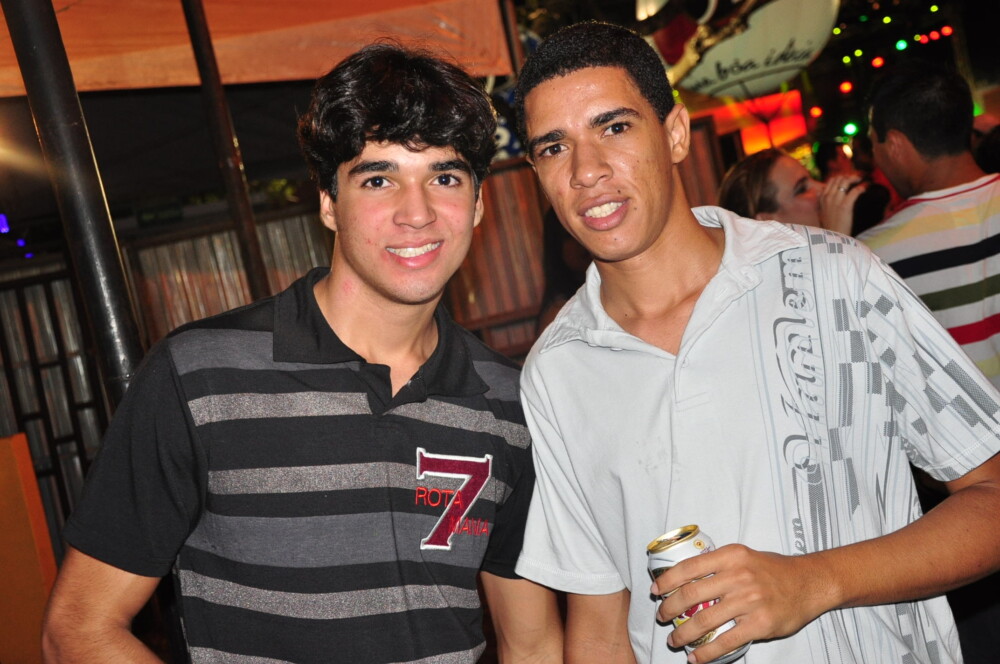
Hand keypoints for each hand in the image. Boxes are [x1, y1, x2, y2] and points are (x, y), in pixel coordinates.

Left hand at [649, 544, 836, 663]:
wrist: (810, 583)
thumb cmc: (773, 570)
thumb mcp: (744, 556)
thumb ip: (718, 564)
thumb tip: (684, 577)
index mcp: (731, 556)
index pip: (689, 567)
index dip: (667, 580)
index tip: (656, 590)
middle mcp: (738, 576)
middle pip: (691, 595)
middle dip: (670, 609)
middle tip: (662, 617)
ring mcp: (750, 601)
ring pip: (704, 621)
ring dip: (683, 634)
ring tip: (675, 640)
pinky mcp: (760, 624)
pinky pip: (725, 641)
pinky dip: (706, 653)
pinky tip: (696, 657)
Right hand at [819, 174, 865, 234]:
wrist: (833, 237)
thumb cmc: (830, 226)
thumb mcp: (821, 211)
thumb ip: (821, 200)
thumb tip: (819, 191)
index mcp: (823, 198)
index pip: (832, 181)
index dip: (842, 177)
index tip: (850, 179)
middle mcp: (828, 197)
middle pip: (839, 179)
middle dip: (850, 176)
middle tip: (858, 178)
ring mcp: (836, 201)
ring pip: (845, 182)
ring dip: (856, 179)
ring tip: (862, 180)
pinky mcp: (845, 206)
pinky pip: (854, 191)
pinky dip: (861, 187)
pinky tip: (865, 188)